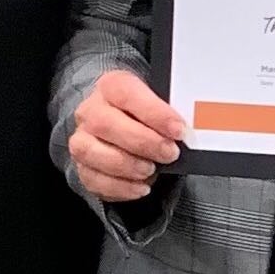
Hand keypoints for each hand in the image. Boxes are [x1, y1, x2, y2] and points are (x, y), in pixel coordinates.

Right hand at [68, 70, 184, 202]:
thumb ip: (170, 113)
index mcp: (111, 86)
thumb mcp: (158, 102)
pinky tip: (141, 187)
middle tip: (170, 153)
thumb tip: (192, 129)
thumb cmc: (144, 113)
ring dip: (127, 165)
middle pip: (106, 124)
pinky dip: (120, 187)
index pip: (127, 94)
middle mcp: (90, 111)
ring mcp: (82, 140)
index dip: (154, 113)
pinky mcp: (82, 167)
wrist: (122, 124)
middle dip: (143, 142)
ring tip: (152, 170)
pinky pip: (93, 179)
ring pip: (93, 152)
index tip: (179, 130)